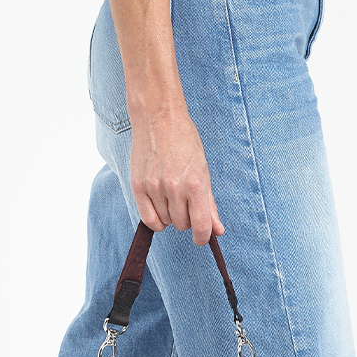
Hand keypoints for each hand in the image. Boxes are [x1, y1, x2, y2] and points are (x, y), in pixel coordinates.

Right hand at [129, 101, 224, 245]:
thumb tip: (218, 231)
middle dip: (186, 219)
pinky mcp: (138, 186)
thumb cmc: (185, 143)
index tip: (201, 237)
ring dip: (171, 216)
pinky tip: (160, 209)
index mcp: (196, 183)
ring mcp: (154, 187)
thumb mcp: (204, 171)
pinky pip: (148, 219)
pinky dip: (157, 220)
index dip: (203, 237)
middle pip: (182, 225)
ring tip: (171, 196)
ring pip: (166, 222)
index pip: (201, 226)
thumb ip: (210, 204)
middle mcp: (174, 187)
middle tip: (185, 201)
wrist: (159, 119)